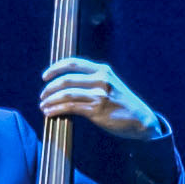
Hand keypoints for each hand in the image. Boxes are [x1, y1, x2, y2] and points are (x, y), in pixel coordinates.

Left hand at [41, 62, 164, 141]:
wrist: (141, 119)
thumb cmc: (123, 104)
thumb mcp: (111, 84)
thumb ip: (93, 81)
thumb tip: (67, 85)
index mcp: (102, 70)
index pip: (73, 63)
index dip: (55, 68)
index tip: (45, 76)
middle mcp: (100, 79)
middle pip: (66, 79)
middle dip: (49, 88)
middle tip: (42, 96)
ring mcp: (99, 94)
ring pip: (66, 94)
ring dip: (50, 100)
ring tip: (43, 106)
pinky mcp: (97, 110)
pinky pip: (70, 108)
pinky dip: (56, 110)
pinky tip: (50, 113)